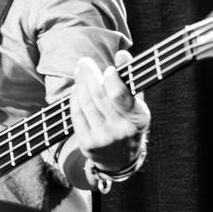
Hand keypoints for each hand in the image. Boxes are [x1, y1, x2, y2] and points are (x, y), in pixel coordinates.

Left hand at [70, 49, 149, 172]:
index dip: (111, 79)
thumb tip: (122, 53)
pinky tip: (76, 88)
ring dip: (80, 84)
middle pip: (98, 96)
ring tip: (80, 71)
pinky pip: (76, 115)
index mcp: (137, 119)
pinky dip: (74, 99)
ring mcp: (102, 138)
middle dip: (89, 76)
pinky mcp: (87, 144)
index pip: (120, 96)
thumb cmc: (130, 124)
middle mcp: (120, 130)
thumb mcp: (137, 105)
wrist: (120, 159)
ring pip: (86, 104)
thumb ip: (130, 80)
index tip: (108, 68)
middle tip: (84, 62)